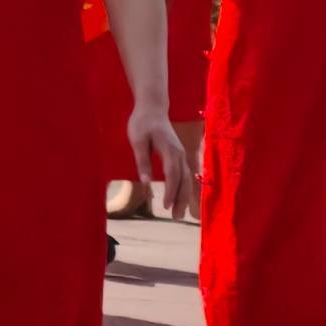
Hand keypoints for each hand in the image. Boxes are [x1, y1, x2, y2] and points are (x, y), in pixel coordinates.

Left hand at [130, 99, 194, 219]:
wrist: (153, 108)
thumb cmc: (142, 123)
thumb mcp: (137, 140)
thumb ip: (142, 161)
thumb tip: (146, 182)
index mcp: (170, 150)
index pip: (173, 175)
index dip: (170, 191)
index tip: (166, 206)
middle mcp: (180, 154)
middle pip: (184, 181)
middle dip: (181, 199)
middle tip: (175, 217)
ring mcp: (181, 155)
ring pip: (187, 179)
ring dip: (184, 197)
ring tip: (179, 214)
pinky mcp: (179, 156)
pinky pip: (186, 175)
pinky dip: (185, 189)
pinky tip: (181, 199)